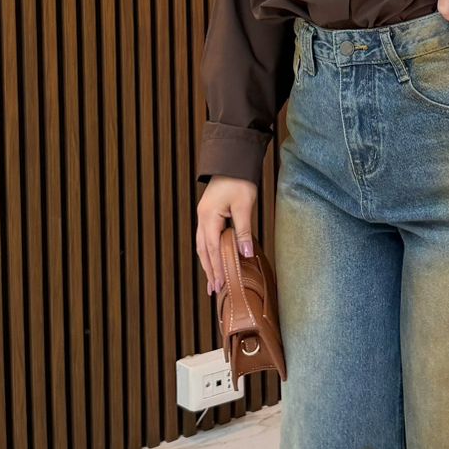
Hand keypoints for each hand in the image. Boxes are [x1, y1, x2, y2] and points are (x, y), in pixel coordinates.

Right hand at [196, 177, 256, 292]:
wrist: (232, 158)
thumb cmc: (239, 179)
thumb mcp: (244, 205)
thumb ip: (243, 231)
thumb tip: (245, 254)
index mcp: (209, 217)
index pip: (212, 249)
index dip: (216, 268)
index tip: (219, 285)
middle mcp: (202, 218)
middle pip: (203, 250)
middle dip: (209, 270)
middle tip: (213, 289)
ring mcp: (204, 215)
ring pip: (202, 244)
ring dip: (207, 262)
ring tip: (212, 278)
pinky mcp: (208, 212)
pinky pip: (206, 236)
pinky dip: (209, 250)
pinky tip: (214, 257)